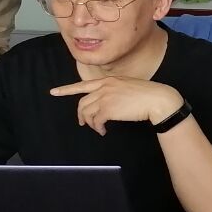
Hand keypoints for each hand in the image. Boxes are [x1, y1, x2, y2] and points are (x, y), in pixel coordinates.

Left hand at [49, 78, 183, 135]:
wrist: (157, 99)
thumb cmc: (147, 94)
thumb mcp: (128, 85)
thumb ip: (115, 90)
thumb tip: (110, 101)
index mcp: (108, 80)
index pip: (82, 85)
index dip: (66, 89)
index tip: (54, 92)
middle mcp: (103, 87)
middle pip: (82, 102)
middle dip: (81, 115)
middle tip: (84, 123)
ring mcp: (105, 98)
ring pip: (87, 113)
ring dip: (91, 123)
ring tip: (99, 128)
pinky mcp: (109, 109)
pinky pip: (96, 120)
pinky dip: (98, 127)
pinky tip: (103, 131)